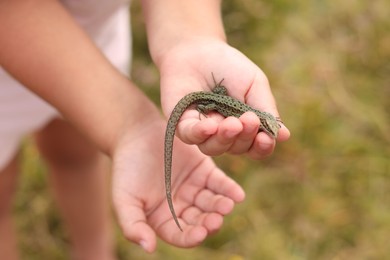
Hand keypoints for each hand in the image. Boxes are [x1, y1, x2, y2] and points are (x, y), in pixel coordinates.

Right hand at [111, 115, 244, 252]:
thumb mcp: (124, 197)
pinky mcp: (205, 171)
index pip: (179, 235)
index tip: (200, 233)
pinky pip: (219, 183)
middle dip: (209, 222)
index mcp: (162, 219)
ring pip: (211, 203)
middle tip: (217, 220)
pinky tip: (237, 194)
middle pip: (199, 221)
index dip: (190, 237)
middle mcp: (181, 207)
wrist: (136, 133)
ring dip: (220, 206)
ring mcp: (194, 189)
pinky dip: (228, 189)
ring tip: (227, 205)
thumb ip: (133, 224)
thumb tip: (149, 248)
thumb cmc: (126, 167)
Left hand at [159, 38, 289, 159]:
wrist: (198, 48)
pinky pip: (190, 135)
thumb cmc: (229, 68)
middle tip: (249, 119)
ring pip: (213, 148)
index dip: (261, 147)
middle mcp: (222, 134)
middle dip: (245, 137)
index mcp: (243, 128)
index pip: (254, 147)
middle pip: (236, 148)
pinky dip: (200, 133)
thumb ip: (266, 109)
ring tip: (232, 123)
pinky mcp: (181, 123)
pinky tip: (210, 126)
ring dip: (225, 138)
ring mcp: (201, 131)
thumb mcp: (254, 85)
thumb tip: (285, 136)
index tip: (266, 138)